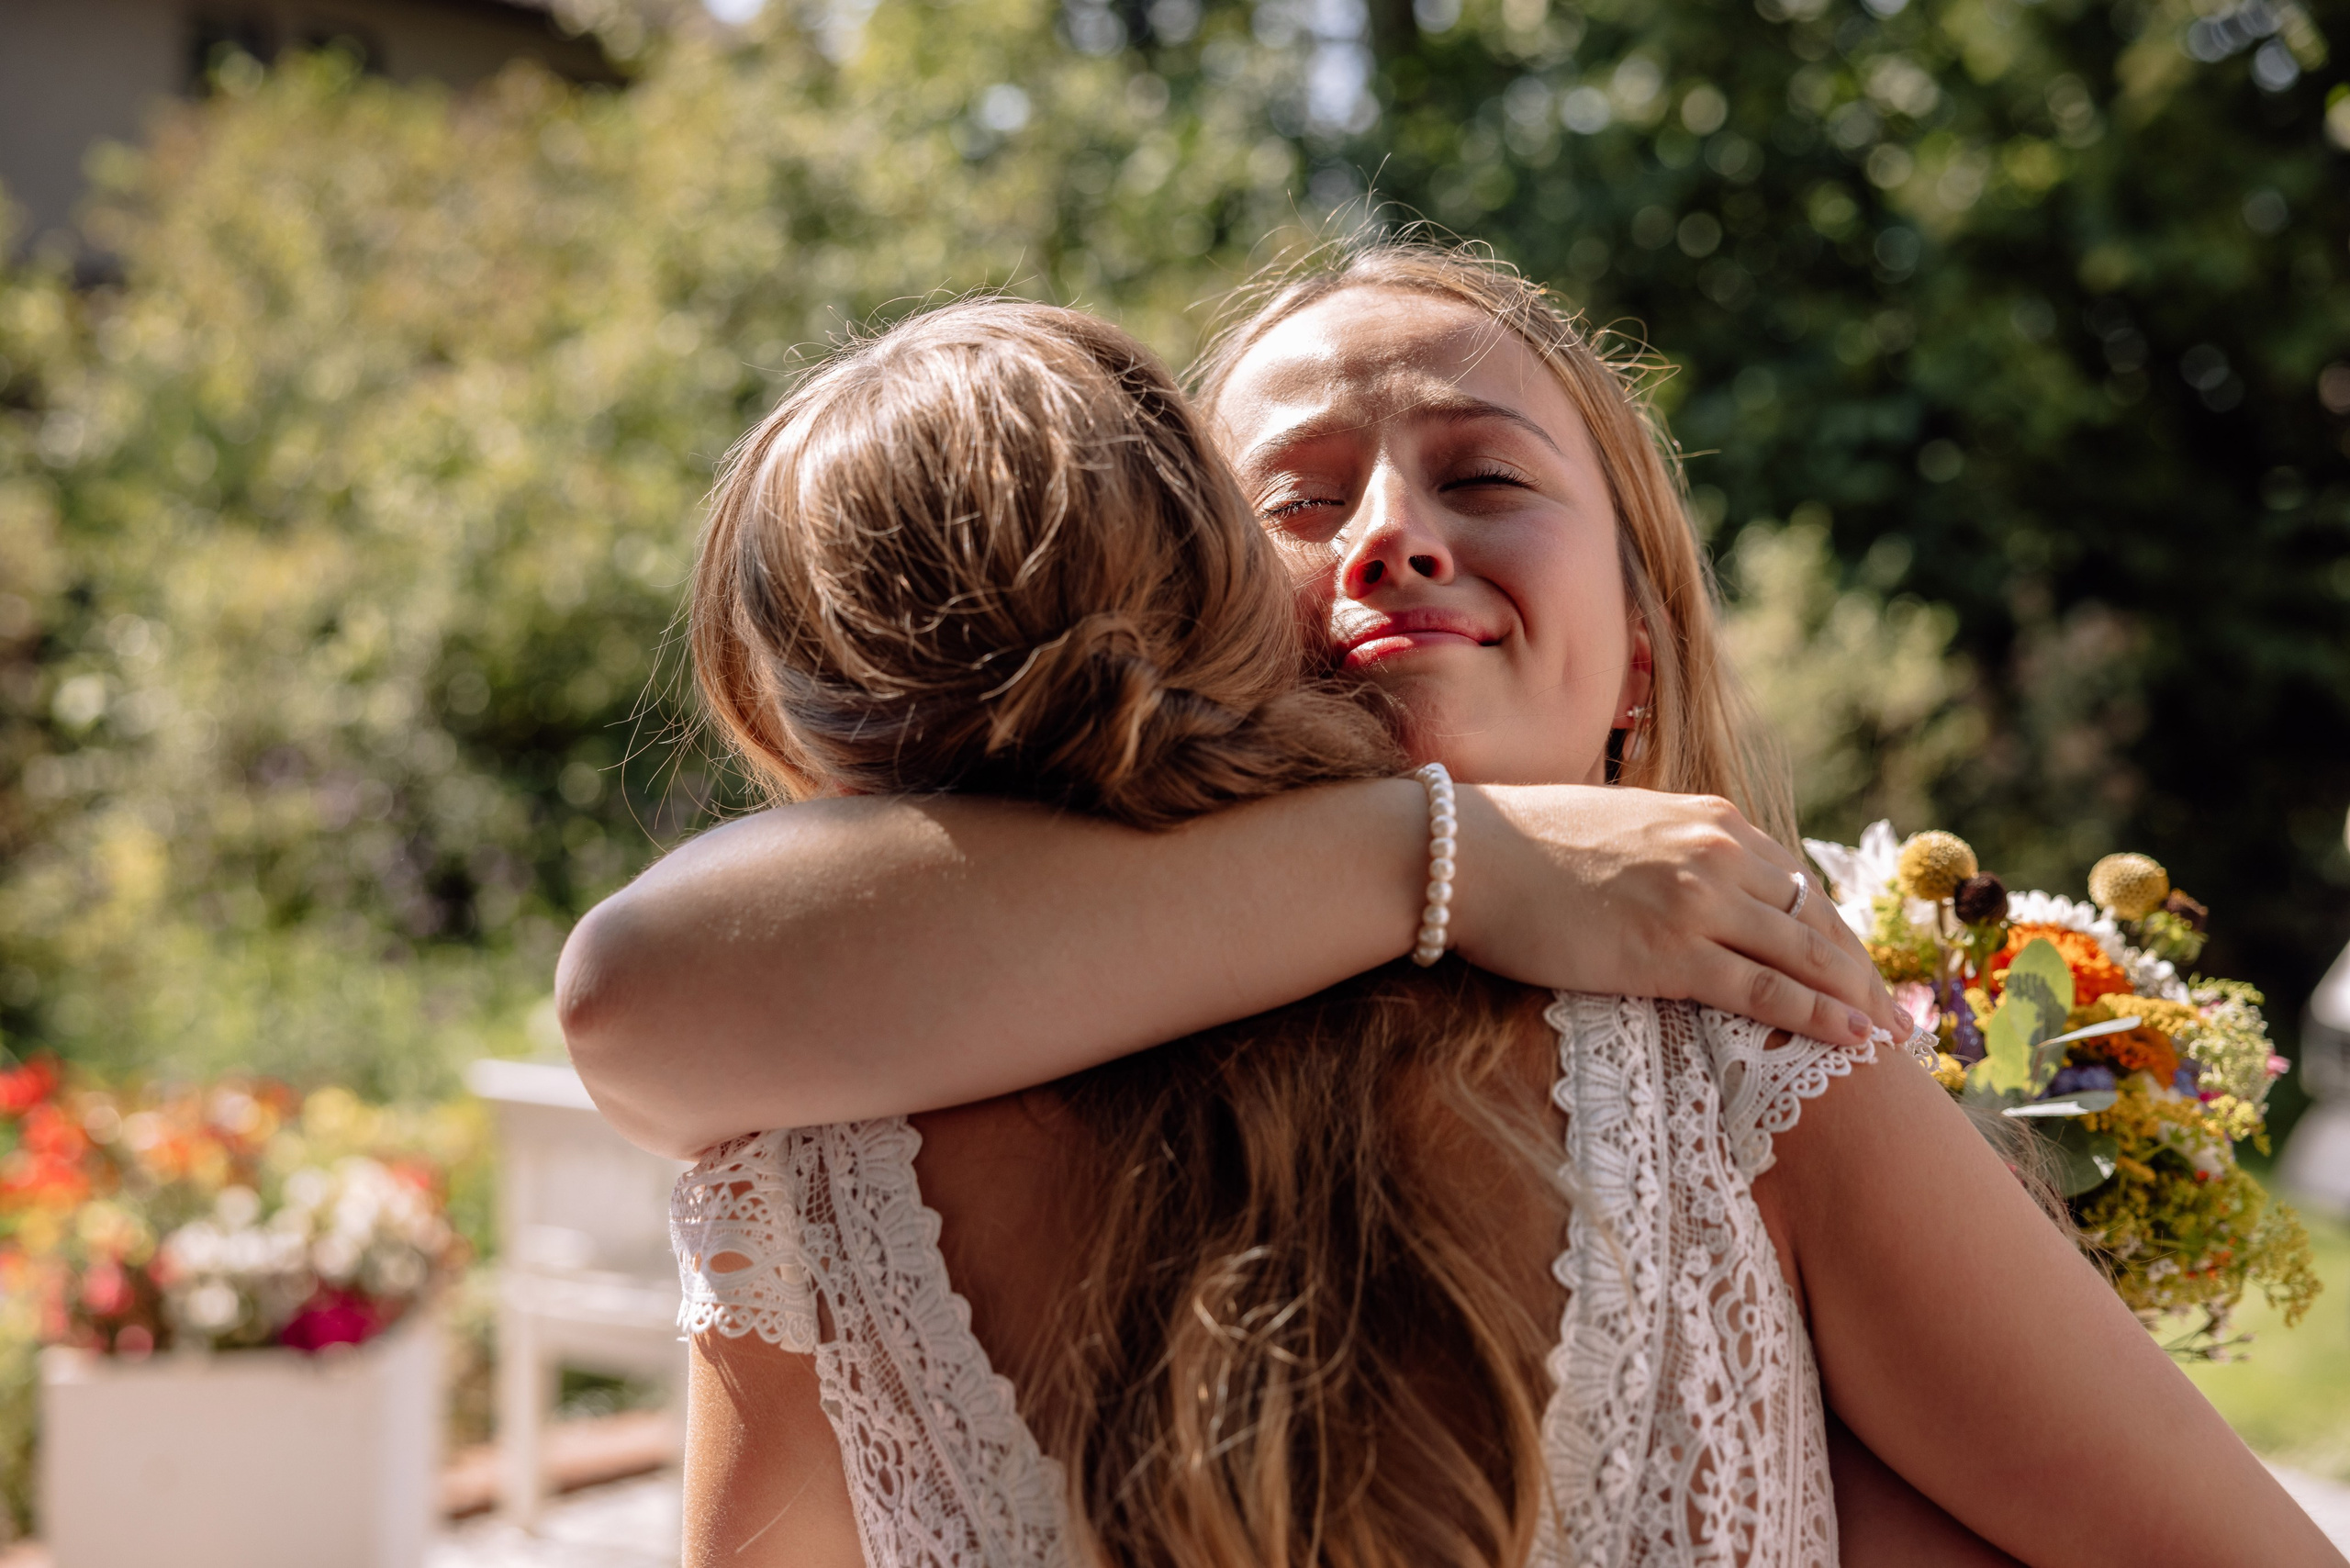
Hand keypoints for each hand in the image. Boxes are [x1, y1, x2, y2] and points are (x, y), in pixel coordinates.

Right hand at [1449, 785, 1902, 1046]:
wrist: (1467, 856)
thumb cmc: (1523, 847)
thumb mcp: (1617, 828)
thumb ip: (1668, 849)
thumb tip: (1685, 883)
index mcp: (1707, 818)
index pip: (1794, 879)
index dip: (1834, 928)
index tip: (1856, 963)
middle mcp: (1717, 852)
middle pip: (1815, 918)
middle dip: (1862, 967)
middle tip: (1898, 1008)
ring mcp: (1699, 901)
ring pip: (1806, 955)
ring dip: (1859, 998)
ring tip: (1894, 1034)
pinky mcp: (1673, 952)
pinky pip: (1768, 990)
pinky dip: (1821, 1015)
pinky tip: (1855, 1037)